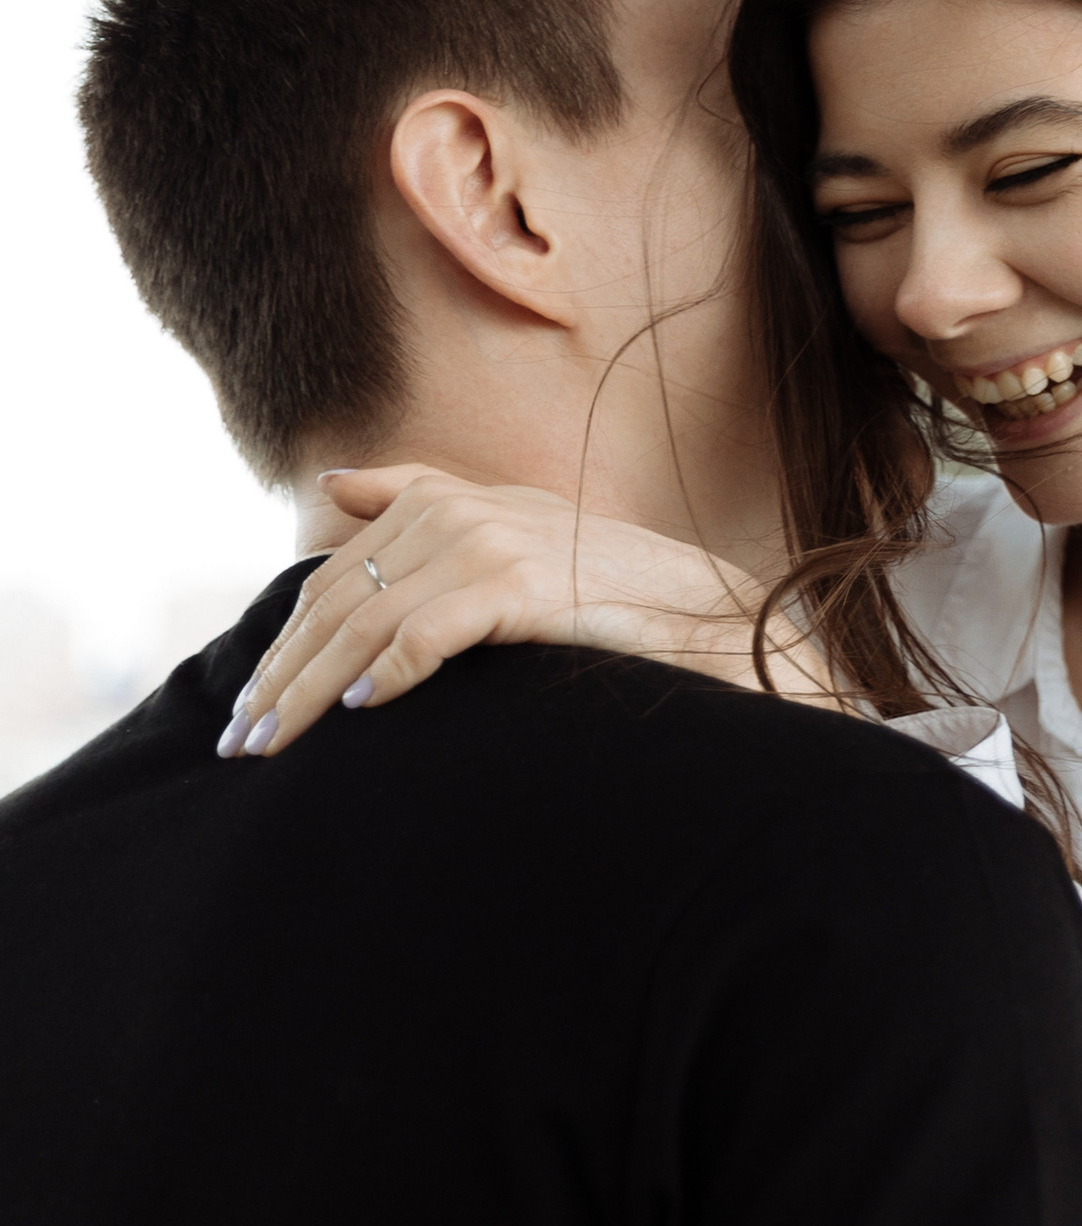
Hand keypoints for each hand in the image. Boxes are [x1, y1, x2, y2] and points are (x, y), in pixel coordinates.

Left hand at [218, 465, 783, 761]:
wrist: (695, 603)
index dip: (282, 645)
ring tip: (277, 745)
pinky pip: (430, 633)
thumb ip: (415, 492)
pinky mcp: (518, 586)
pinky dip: (392, 672)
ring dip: (312, 692)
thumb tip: (329, 480)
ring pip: (367, 626)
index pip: (332, 581)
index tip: (247, 707)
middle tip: (242, 742)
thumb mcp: (504, 519)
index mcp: (439, 496)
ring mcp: (487, 545)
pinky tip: (364, 709)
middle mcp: (454, 511)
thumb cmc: (597, 579)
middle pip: (337, 604)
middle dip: (280, 678)